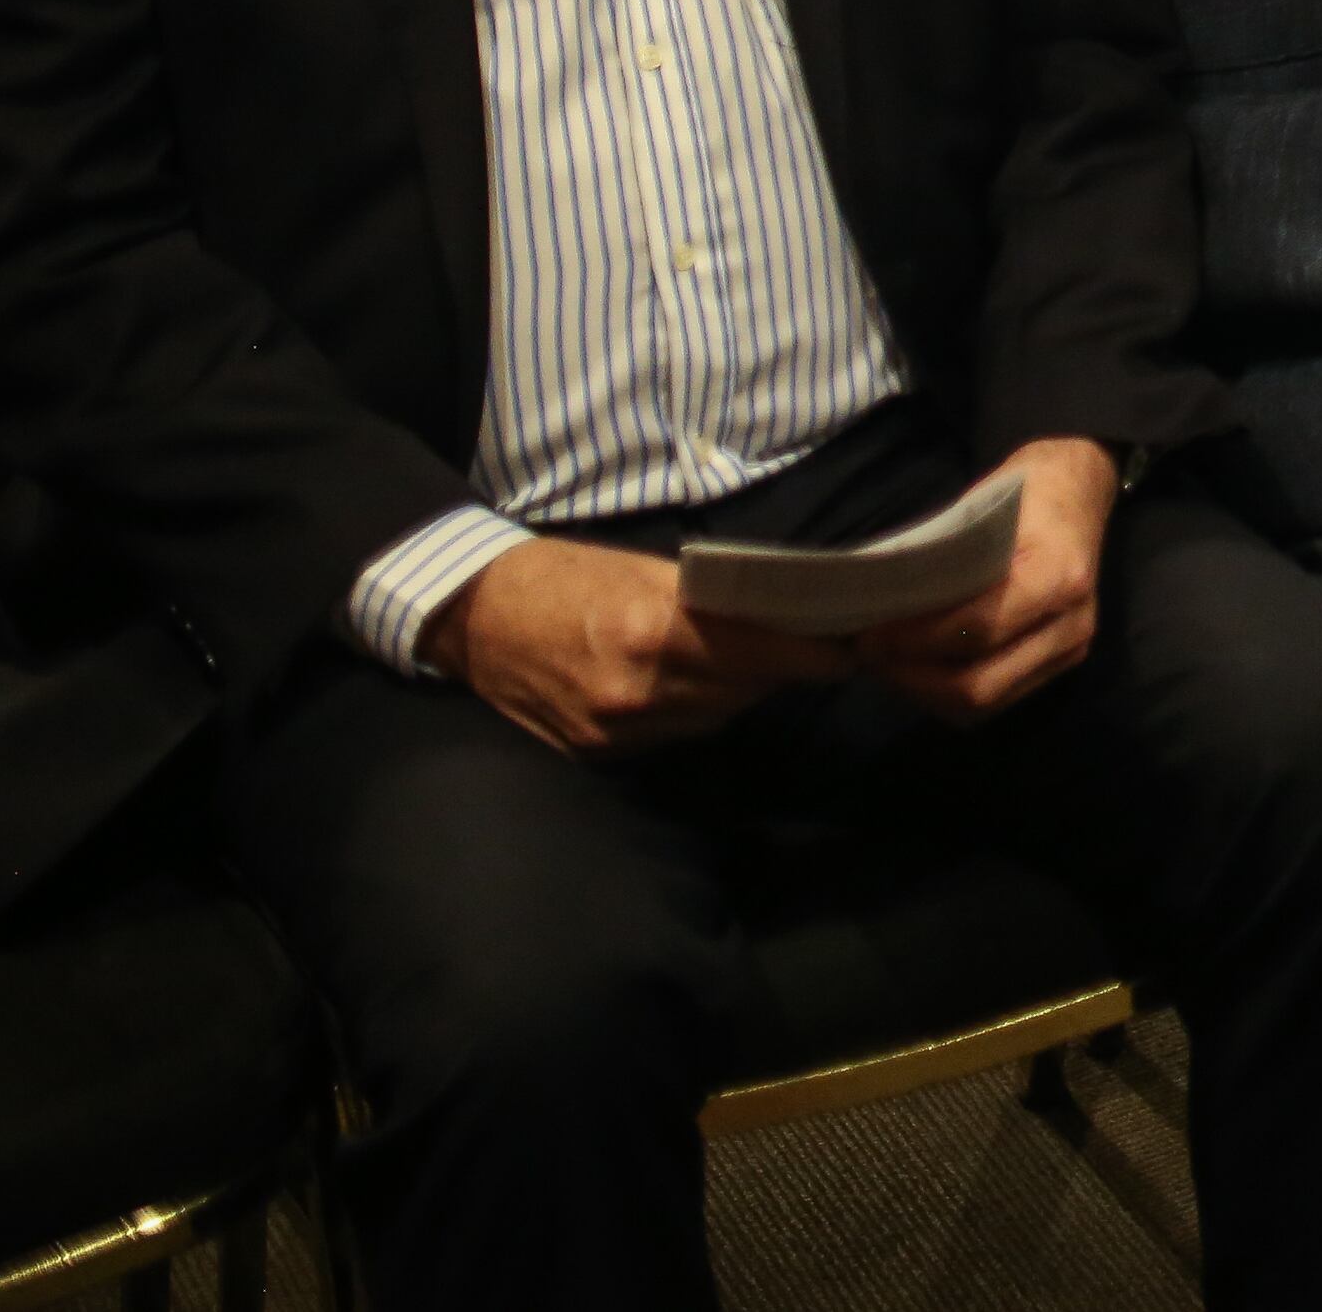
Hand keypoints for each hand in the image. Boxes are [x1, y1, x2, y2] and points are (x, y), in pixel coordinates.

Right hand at [425, 536, 847, 756]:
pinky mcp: (596, 753)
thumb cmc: (563, 575)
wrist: (473, 616)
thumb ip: (709, 597)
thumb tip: (779, 610)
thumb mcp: (641, 568)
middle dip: (778, 670)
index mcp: (650, 630)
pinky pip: (672, 736)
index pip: (757, 653)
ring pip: (711, 718)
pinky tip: (695, 686)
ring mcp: (614, 729)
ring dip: (737, 693)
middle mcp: (636, 689)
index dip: (809, 656)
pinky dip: (693, 712)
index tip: (848, 651)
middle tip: (808, 646)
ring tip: (752, 662)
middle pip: (741, 691)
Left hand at [854, 439, 1118, 722]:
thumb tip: (876, 606)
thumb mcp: (979, 510)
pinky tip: (918, 669)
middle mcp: (1072, 625)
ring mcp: (1068, 651)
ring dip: (923, 692)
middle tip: (867, 654)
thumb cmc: (1025, 493)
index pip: (978, 628)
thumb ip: (940, 564)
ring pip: (983, 704)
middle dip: (911, 677)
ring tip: (886, 663)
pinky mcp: (1058, 664)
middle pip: (979, 685)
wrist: (1079, 493)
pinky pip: (994, 702)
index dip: (915, 640)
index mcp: (1059, 576)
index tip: (868, 633)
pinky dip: (946, 695)